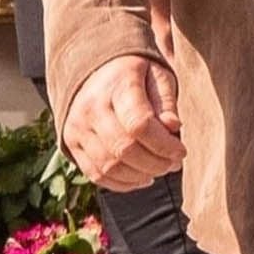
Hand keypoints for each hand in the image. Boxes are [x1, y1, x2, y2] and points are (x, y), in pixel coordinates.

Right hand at [62, 54, 184, 191]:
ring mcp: (77, 126)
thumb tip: (173, 127)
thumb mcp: (158, 76)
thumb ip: (166, 102)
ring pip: (109, 166)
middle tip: (173, 163)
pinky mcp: (71, 143)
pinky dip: (122, 183)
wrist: (96, 70)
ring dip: (140, 176)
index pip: (139, 125)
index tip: (181, 151)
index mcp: (117, 85)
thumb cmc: (136, 75)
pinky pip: (95, 174)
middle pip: (124, 149)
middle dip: (155, 164)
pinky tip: (142, 178)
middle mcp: (91, 106)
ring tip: (159, 169)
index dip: (164, 145)